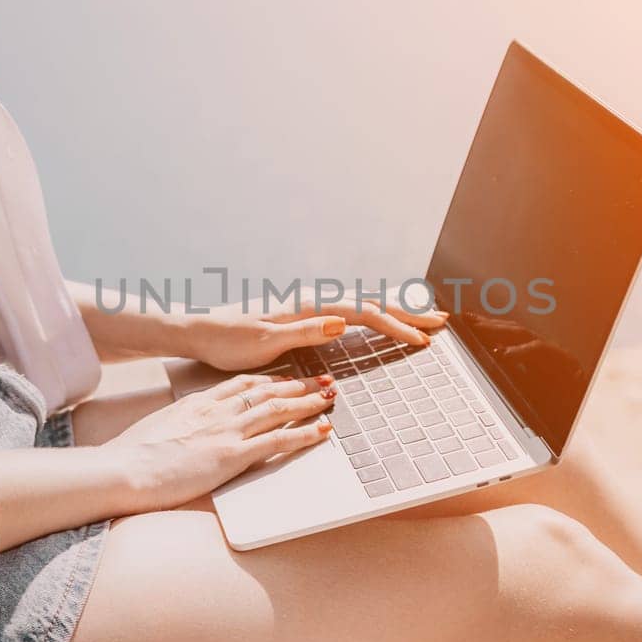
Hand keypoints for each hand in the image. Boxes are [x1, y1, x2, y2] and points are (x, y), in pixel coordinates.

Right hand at [108, 373, 337, 508]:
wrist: (123, 469)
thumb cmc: (130, 458)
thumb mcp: (155, 432)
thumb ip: (174, 429)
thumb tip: (177, 437)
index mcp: (196, 404)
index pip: (240, 385)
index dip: (267, 380)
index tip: (284, 378)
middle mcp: (216, 411)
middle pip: (265, 391)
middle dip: (297, 385)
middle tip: (320, 381)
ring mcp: (226, 431)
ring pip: (278, 409)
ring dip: (308, 402)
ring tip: (329, 397)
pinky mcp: (233, 455)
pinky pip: (278, 440)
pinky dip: (304, 433)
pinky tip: (322, 430)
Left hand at [182, 295, 447, 371]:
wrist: (198, 331)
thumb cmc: (227, 340)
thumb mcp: (264, 341)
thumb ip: (304, 331)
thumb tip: (343, 321)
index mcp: (307, 306)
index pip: (362, 314)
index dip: (395, 327)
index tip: (421, 341)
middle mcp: (311, 301)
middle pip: (370, 303)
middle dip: (407, 313)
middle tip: (442, 322)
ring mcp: (308, 306)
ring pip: (362, 305)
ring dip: (395, 311)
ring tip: (424, 317)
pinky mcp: (303, 315)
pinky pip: (349, 311)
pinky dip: (373, 314)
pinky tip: (381, 318)